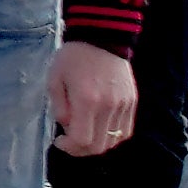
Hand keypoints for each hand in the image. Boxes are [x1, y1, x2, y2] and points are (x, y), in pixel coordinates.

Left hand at [50, 40, 136, 156]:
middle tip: (70, 141)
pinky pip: (125, 131)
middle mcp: (108, 106)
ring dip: (97, 144)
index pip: (82, 141)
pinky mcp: (132, 102)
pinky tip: (100, 128)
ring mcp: (123, 105)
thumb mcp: (55, 80)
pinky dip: (112, 136)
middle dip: (81, 150)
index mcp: (87, 100)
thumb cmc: (73, 57)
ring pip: (113, 141)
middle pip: (99, 146)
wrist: (102, 37)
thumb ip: (59, 108)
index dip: (69, 148)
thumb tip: (67, 127)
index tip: (59, 140)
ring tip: (85, 132)